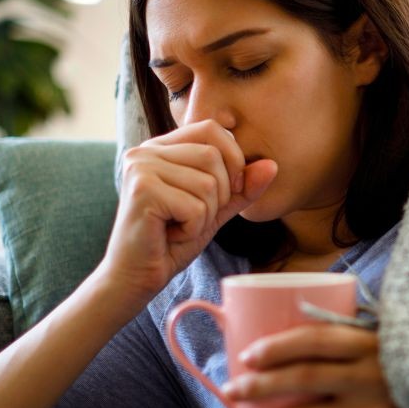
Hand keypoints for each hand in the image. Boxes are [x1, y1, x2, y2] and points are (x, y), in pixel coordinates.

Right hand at [100, 119, 277, 297]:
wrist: (135, 277)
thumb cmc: (172, 242)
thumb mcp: (215, 209)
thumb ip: (242, 188)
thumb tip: (272, 165)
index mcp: (162, 147)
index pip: (213, 130)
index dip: (232, 160)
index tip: (226, 192)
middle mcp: (146, 150)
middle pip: (213, 156)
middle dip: (218, 196)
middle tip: (192, 217)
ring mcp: (141, 167)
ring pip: (207, 183)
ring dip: (204, 216)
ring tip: (179, 226)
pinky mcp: (142, 190)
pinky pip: (195, 206)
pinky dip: (192, 229)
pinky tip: (171, 235)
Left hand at [223, 324, 408, 407]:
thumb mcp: (393, 345)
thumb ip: (356, 337)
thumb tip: (298, 326)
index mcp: (372, 345)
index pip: (315, 340)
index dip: (278, 346)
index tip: (248, 355)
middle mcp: (370, 378)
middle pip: (303, 379)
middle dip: (261, 386)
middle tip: (231, 391)